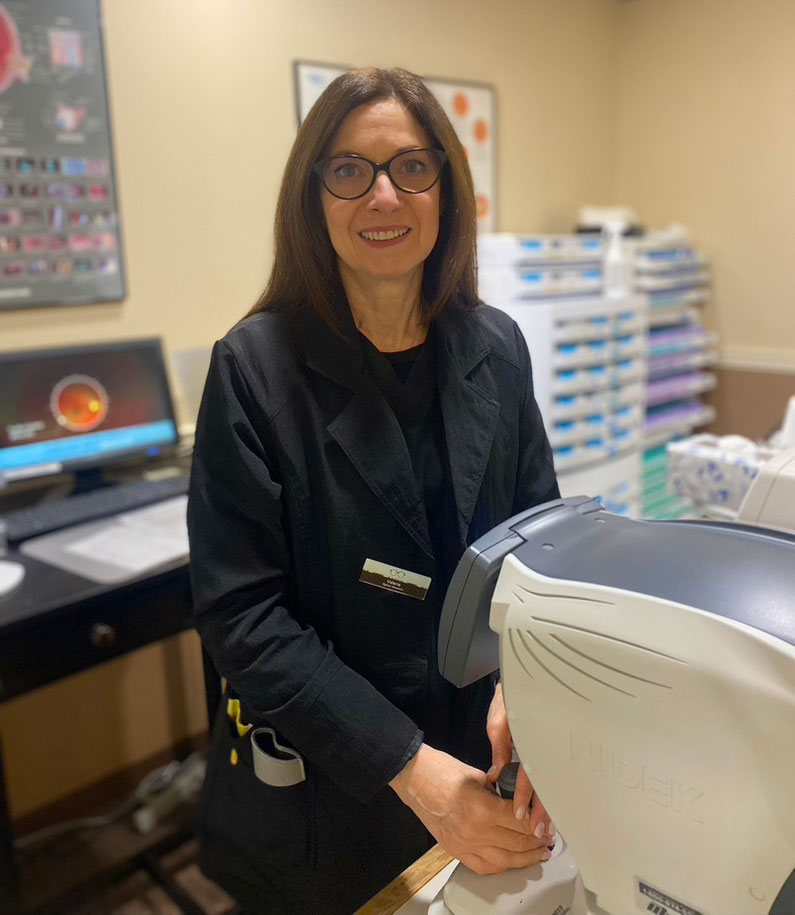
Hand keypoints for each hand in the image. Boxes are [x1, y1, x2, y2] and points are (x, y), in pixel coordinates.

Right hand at [390, 743, 552, 874]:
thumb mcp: (479, 775)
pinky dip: (501, 866)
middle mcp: (475, 831)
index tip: (549, 823)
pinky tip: (512, 861)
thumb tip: (520, 801)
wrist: (413, 778)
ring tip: (538, 854)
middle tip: (549, 838)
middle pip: (516, 844)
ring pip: (504, 860)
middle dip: (537, 843)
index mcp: (483, 808)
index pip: (521, 822)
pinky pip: (484, 867)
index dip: (539, 824)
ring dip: (525, 859)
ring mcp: (464, 844)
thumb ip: (501, 791)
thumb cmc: (442, 770)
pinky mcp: (455, 850)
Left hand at [486, 683, 554, 841]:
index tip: (521, 815)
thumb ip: (500, 740)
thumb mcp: (502, 711)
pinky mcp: (559, 744)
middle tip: (538, 832)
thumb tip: (498, 771)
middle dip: (544, 808)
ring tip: (547, 827)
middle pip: (548, 780)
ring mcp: (556, 743)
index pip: (532, 769)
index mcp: (535, 734)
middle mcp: (550, 742)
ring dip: (552, 804)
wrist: (535, 669)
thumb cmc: (520, 689)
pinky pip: (559, 771)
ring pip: (555, 778)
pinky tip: (556, 805)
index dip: (526, 794)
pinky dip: (557, 790)